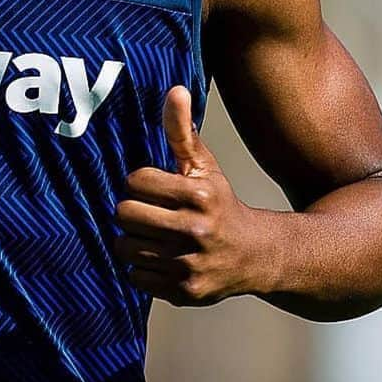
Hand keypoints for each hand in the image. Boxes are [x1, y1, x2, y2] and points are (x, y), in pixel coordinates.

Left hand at [114, 86, 261, 305]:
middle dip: (132, 210)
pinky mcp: (184, 291)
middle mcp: (195, 230)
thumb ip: (182, 130)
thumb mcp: (204, 166)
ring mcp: (189, 264)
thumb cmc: (221, 203)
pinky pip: (134, 276)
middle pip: (124, 213)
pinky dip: (141, 267)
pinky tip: (160, 257)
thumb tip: (175, 89)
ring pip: (125, 246)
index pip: (135, 181)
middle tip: (148, 211)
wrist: (258, 256)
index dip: (140, 182)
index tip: (155, 187)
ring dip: (133, 239)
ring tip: (153, 234)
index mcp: (199, 194)